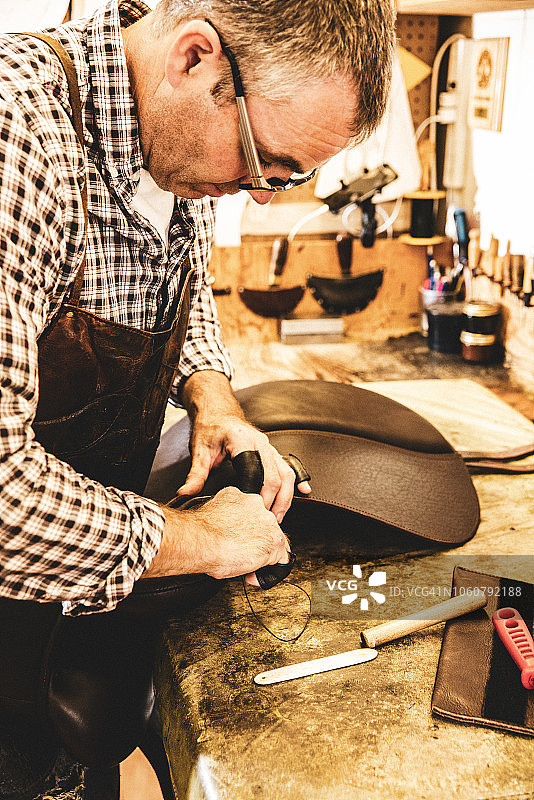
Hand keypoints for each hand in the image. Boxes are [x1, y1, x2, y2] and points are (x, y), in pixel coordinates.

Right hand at [144, 487, 290, 580]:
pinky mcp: (273, 543)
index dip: (246, 529)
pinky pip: (281, 559)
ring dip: (262, 554)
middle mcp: (258, 507)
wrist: (200, 541)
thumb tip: (222, 526)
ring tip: (246, 565)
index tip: (238, 539)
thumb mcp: (212, 511)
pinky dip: (270, 571)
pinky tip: (254, 575)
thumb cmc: (200, 531)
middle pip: (265, 526)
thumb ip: (224, 515)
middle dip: (254, 541)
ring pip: (274, 541)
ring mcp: (268, 524)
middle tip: (240, 554)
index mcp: (243, 497)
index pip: (253, 513)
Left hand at [178, 371, 310, 520]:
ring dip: (286, 496)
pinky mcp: (272, 451)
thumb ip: (195, 473)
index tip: (249, 511)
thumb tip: (185, 493)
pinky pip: (289, 465)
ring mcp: (269, 446)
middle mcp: (260, 442)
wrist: (218, 412)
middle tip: (266, 520)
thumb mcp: (199, 449)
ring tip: (279, 516)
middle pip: (275, 475)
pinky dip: (298, 479)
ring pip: (286, 472)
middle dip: (273, 500)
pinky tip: (304, 491)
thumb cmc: (210, 428)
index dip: (254, 494)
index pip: (254, 471)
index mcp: (241, 439)